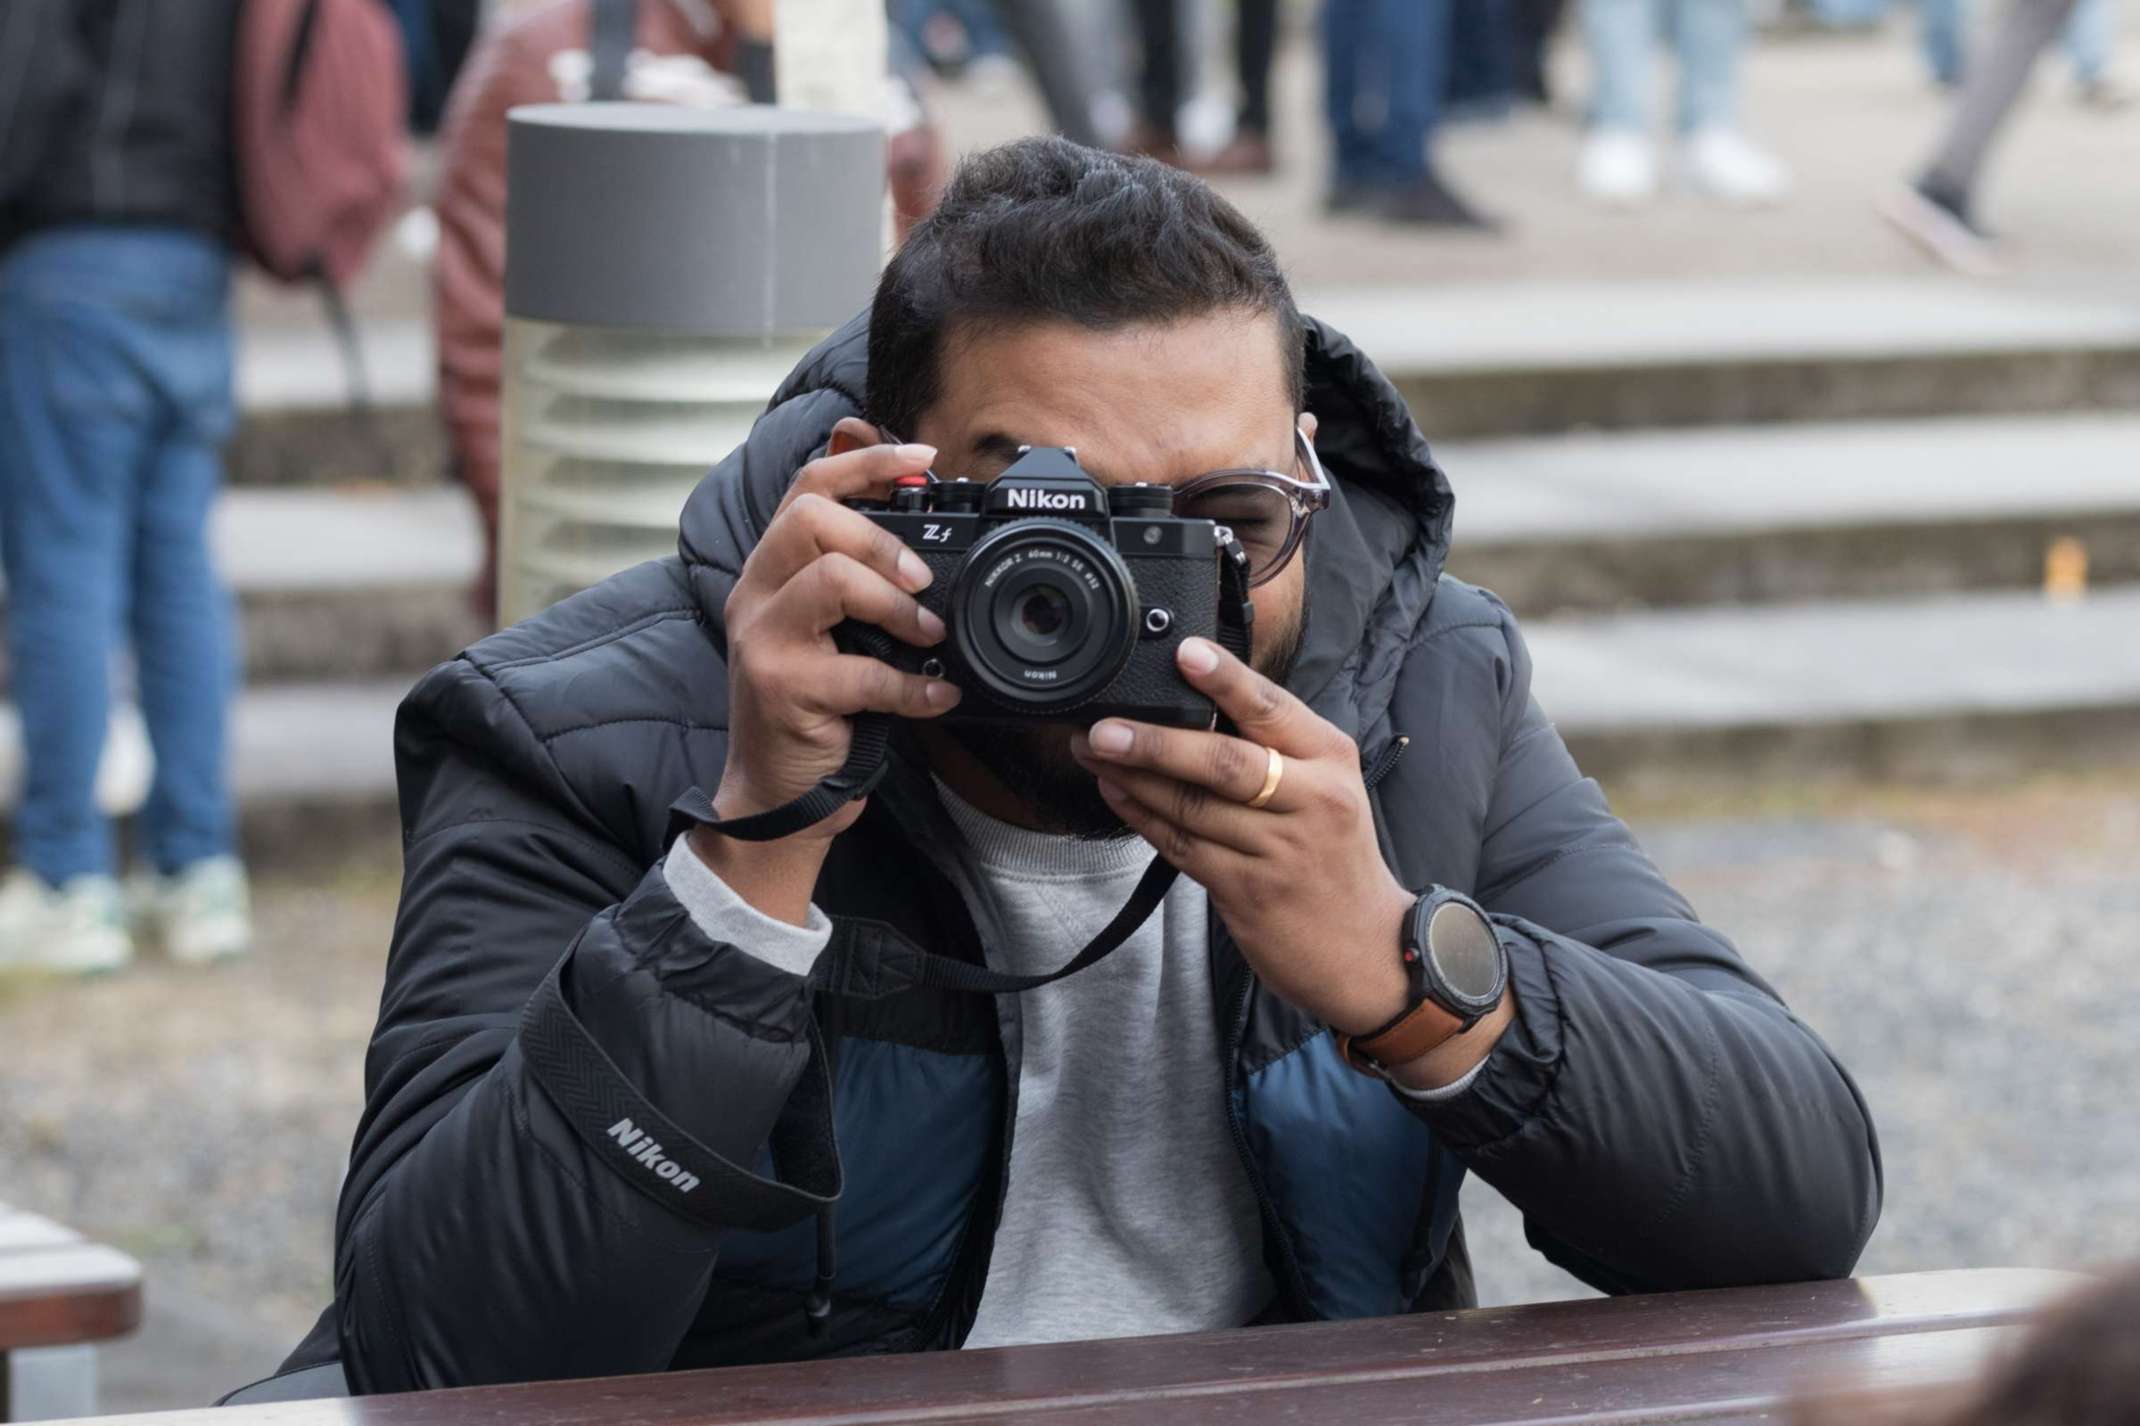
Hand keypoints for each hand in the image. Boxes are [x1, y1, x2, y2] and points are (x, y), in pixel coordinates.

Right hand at [695, 421, 962, 921]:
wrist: (775, 791)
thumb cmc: (812, 707)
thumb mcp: (831, 633)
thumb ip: (861, 587)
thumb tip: (930, 551)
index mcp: (772, 569)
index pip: (808, 484)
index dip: (867, 462)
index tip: (924, 458)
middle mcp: (757, 593)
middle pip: (811, 517)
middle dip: (881, 538)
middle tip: (924, 581)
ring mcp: (763, 640)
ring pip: (830, 578)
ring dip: (896, 603)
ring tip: (931, 635)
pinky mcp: (782, 688)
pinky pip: (860, 672)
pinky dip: (912, 686)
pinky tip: (938, 697)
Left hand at [1069, 636, 1415, 1037]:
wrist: (1365, 948)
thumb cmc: (1333, 854)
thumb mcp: (1327, 786)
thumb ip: (1275, 745)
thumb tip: (1194, 699)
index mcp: (1331, 760)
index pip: (1273, 710)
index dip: (1226, 680)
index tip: (1185, 652)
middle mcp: (1310, 800)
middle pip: (1223, 763)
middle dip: (1155, 742)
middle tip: (1103, 727)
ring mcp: (1278, 850)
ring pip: (1191, 807)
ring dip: (1133, 778)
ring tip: (1092, 751)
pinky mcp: (1248, 892)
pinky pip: (1182, 847)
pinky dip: (1143, 817)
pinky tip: (1116, 793)